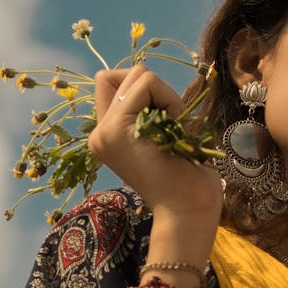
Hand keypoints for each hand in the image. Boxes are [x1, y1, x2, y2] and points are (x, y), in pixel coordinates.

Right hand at [88, 65, 222, 226]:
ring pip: (137, 74)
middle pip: (126, 74)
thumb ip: (148, 112)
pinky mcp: (116, 130)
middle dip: (158, 90)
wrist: (188, 212)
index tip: (164, 122)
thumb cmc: (187, 180)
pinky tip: (174, 132)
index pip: (112, 82)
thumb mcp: (163, 137)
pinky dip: (170, 100)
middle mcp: (99, 133)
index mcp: (107, 135)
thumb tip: (145, 76)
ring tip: (172, 132)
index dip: (147, 91)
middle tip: (171, 128)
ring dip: (166, 96)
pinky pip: (147, 84)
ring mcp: (104, 132)